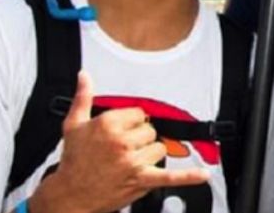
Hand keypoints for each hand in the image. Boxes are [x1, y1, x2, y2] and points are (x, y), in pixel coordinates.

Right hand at [29, 71, 208, 212]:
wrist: (70, 195)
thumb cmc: (73, 161)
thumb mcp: (73, 125)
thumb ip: (83, 98)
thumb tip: (85, 77)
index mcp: (109, 124)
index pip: (138, 113)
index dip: (131, 123)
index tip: (121, 131)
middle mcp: (123, 141)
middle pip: (151, 130)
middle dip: (139, 139)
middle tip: (122, 149)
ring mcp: (133, 161)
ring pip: (160, 148)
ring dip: (149, 154)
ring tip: (130, 161)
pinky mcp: (141, 179)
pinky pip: (170, 176)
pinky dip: (188, 176)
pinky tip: (203, 174)